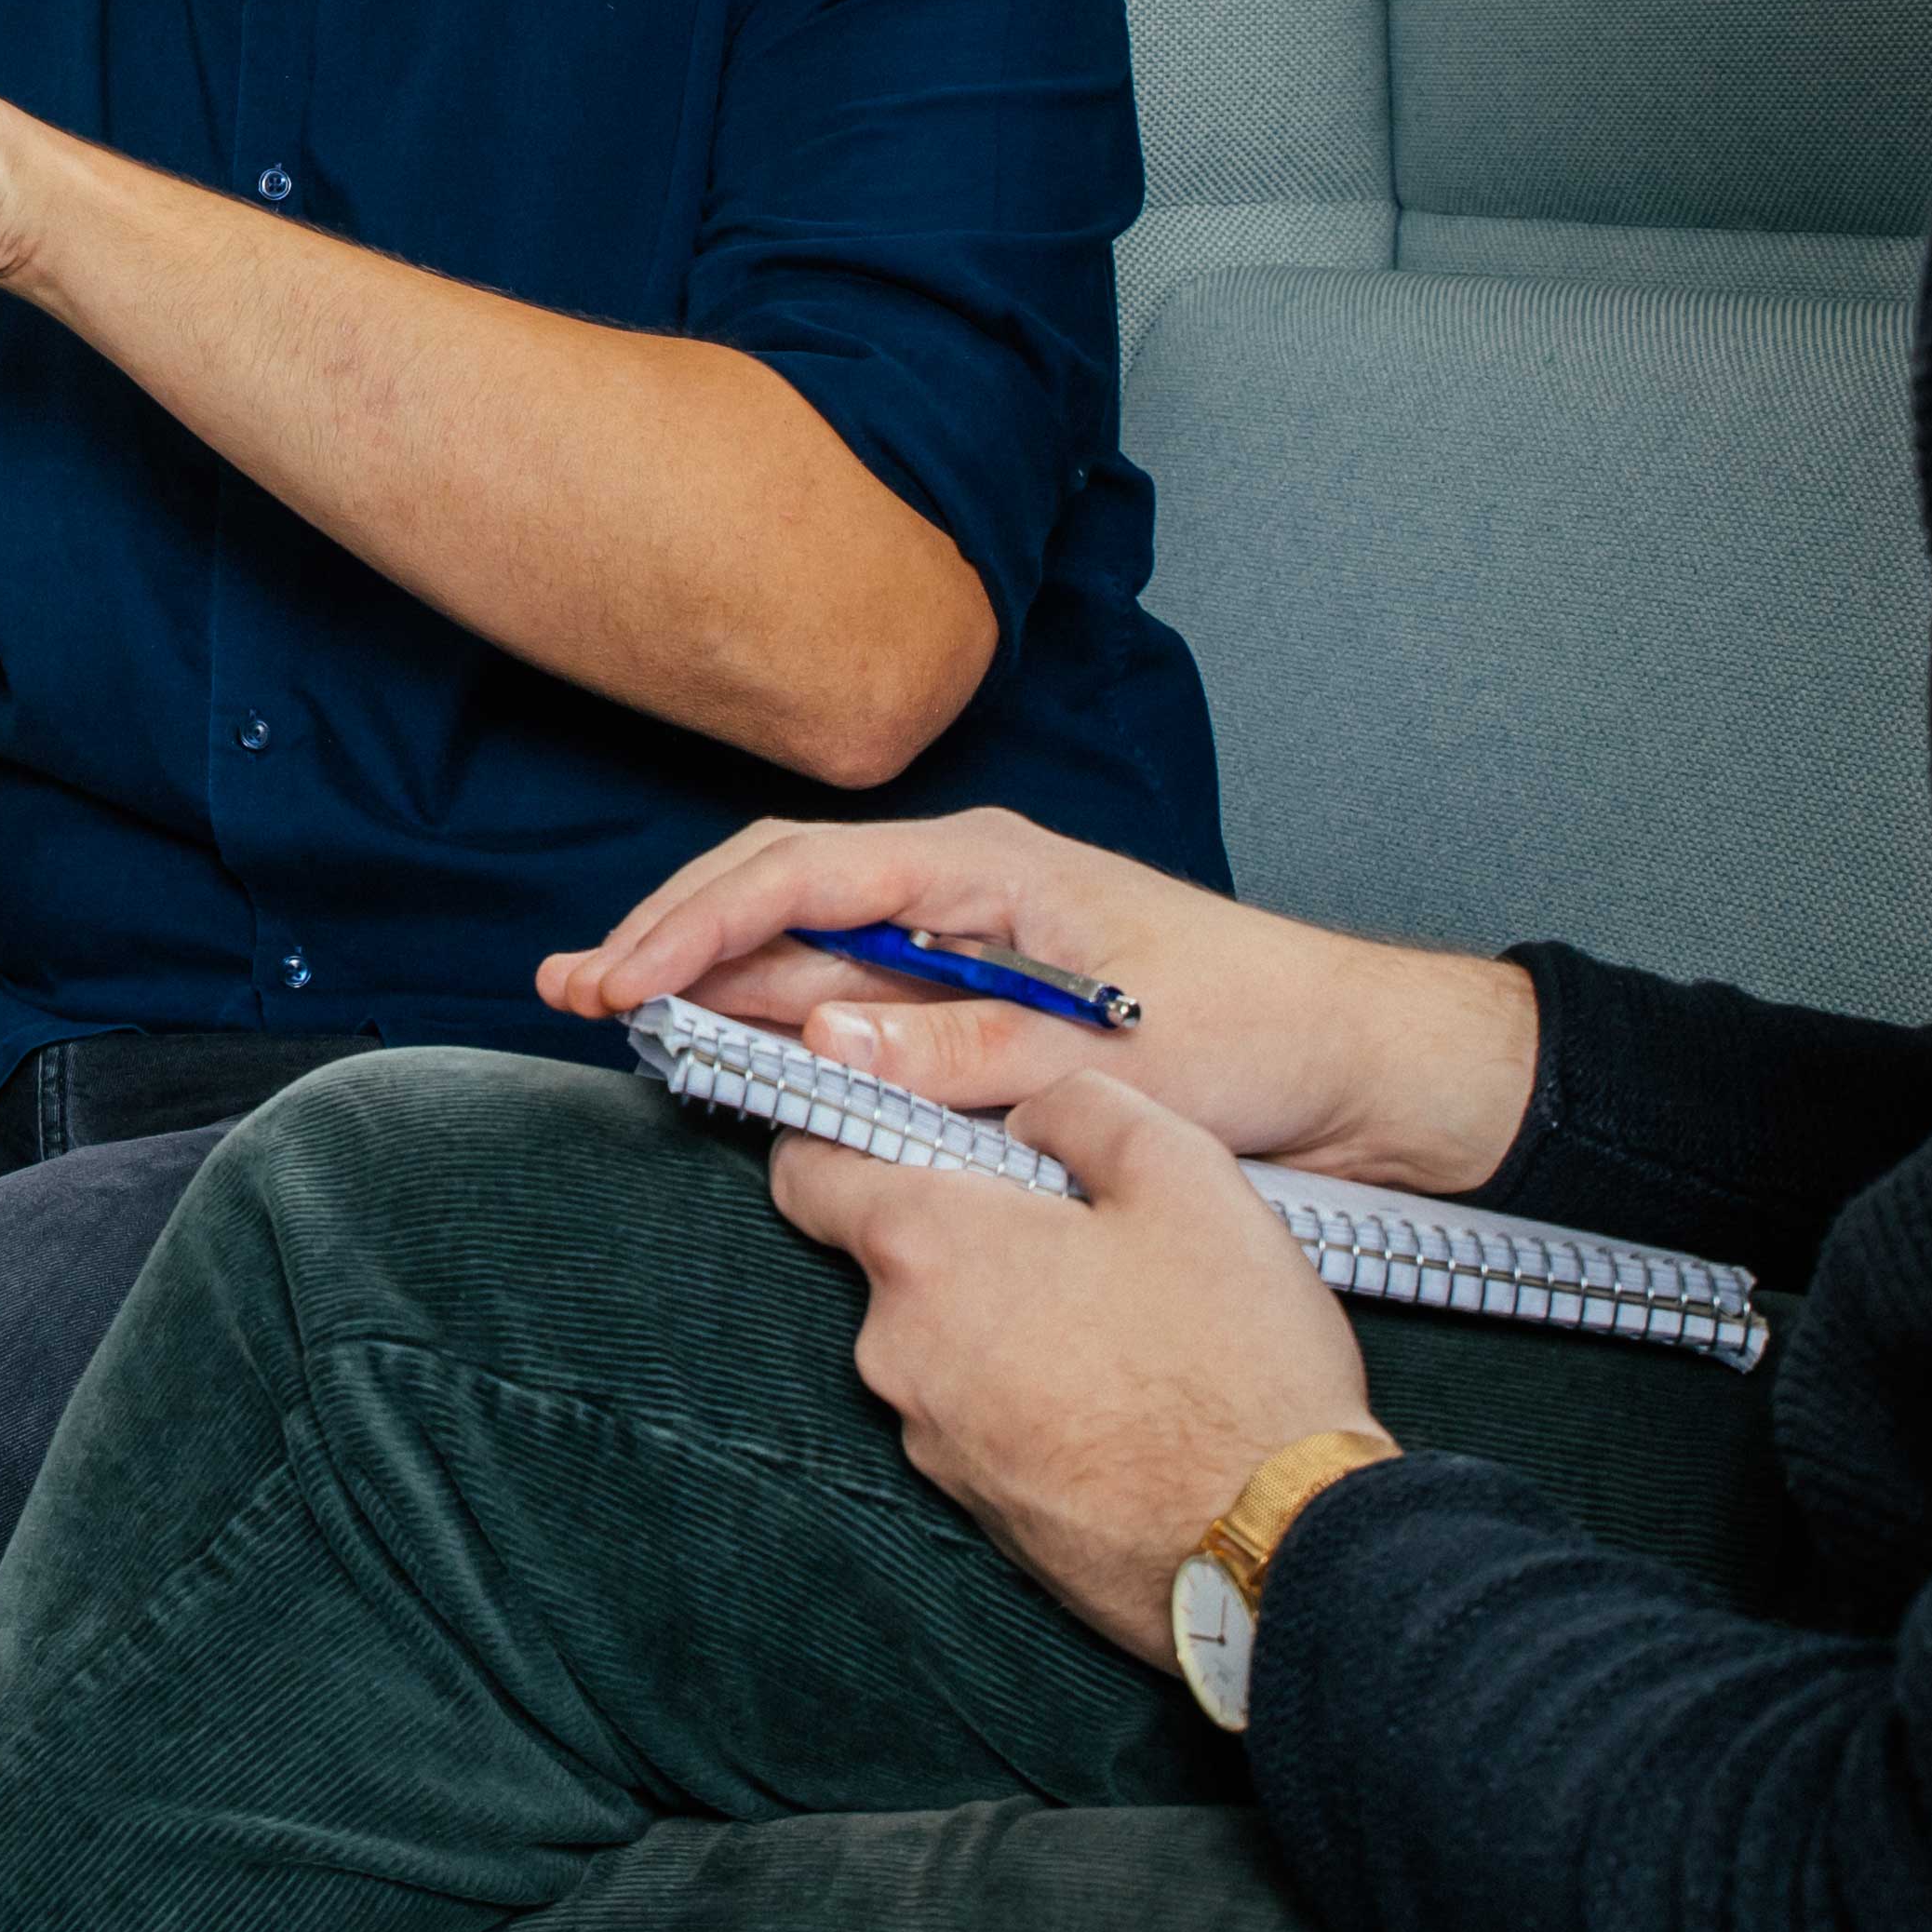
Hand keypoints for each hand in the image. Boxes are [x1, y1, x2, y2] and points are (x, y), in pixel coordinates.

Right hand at [542, 808, 1540, 1196]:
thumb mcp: (1115, 1055)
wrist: (1359, 1063)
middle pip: (777, 890)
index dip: (697, 927)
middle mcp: (961, 885)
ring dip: (707, 972)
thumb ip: (966, 1047)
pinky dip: (777, 1012)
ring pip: (803, 939)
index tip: (620, 980)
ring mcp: (964, 936)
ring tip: (612, 1005)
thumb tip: (825, 1036)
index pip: (802, 875)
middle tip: (572, 988)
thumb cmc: (1259, 1036)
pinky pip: (852, 991)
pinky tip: (724, 1038)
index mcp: (986, 868)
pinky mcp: (977, 991)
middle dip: (669, 935)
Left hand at [769, 1067, 1386, 1656]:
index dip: (847, 1135)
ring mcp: (935, 1443)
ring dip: (1011, 1322)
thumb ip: (1076, 1107)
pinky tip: (1126, 1400)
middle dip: (973, 1237)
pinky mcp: (981, 1511)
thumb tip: (1028, 1118)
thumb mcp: (1181, 1170)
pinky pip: (984, 1421)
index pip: (809, 1171)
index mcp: (925, 1252)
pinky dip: (1035, 1399)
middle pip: (897, 1261)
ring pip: (947, 1345)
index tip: (903, 1127)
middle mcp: (900, 1353)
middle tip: (1082, 1238)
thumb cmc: (1233, 1361)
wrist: (1283, 1547)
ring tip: (1125, 1328)